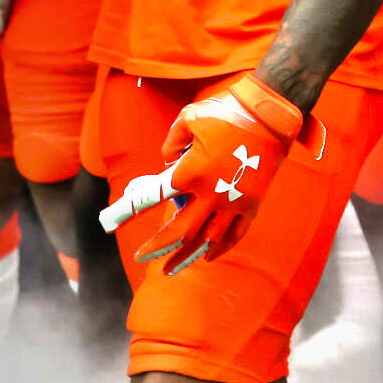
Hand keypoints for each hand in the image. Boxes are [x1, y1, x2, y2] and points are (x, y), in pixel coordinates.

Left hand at [99, 74, 306, 274]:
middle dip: (157, 247)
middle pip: (179, 232)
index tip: (110, 222)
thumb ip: (171, 144)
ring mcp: (234, 202)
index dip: (128, 211)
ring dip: (186, 257)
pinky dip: (221, 248)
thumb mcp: (188, 119)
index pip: (152, 197)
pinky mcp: (253, 204)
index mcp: (191, 172)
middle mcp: (211, 193)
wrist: (272, 113)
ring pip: (207, 240)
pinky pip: (235, 234)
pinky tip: (208, 256)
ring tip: (170, 270)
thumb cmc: (227, 112)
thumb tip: (167, 163)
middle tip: (141, 256)